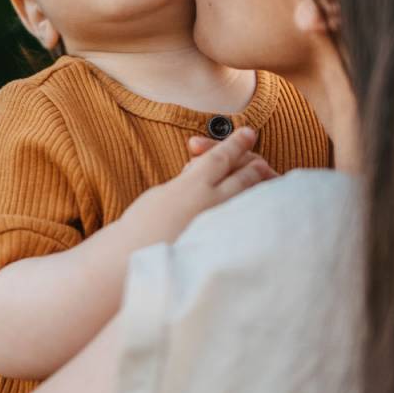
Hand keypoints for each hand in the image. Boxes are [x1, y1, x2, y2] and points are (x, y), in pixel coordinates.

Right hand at [118, 128, 276, 247]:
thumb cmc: (140, 225)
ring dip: (254, 187)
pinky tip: (248, 209)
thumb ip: (188, 180)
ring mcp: (219, 225)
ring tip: (260, 179)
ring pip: (246, 199)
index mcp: (193, 184)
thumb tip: (200, 174)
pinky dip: (246, 210)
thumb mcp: (163, 192)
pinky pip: (240, 221)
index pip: (221, 157)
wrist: (132, 260)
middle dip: (253, 165)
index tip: (248, 132)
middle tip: (261, 160)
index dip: (236, 143)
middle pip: (242, 177)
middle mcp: (211, 203)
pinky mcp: (221, 246)